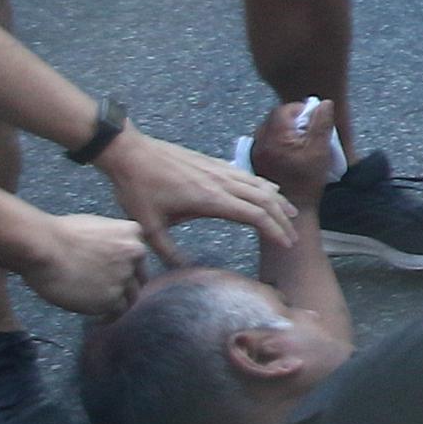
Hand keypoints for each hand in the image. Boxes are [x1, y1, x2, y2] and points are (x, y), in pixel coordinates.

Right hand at [22, 215, 153, 320]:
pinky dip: (108, 317)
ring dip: (118, 303)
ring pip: (130, 296)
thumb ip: (108, 242)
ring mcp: (125, 277)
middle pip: (138, 277)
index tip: (117, 275)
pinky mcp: (112, 298)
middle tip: (111, 294)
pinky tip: (98, 320)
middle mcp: (135, 254)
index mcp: (131, 232)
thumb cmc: (56, 235)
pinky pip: (117, 312)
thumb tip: (106, 255)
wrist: (44, 249)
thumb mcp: (93, 226)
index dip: (127, 267)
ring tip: (104, 309)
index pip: (137, 255)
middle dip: (127, 286)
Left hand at [96, 126, 289, 249]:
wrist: (130, 152)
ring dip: (279, 200)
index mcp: (211, 199)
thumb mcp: (149, 226)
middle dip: (283, 219)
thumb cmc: (138, 188)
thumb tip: (185, 271)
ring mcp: (220, 170)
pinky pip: (248, 175)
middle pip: (265, 199)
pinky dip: (265, 185)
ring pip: (260, 184)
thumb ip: (168, 252)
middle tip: (292, 236)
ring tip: (291, 214)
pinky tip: (270, 189)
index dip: (275, 230)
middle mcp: (222, 182)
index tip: (286, 243)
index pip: (255, 215)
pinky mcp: (214, 163)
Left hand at [244, 98, 342, 209]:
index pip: (284, 110)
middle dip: (293, 119)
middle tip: (308, 130)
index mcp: (275, 138)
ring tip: (300, 142)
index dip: (300, 109)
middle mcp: (260, 142)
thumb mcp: (321, 150)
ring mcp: (256, 152)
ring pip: (270, 129)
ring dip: (285, 130)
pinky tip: (290, 152)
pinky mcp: (256, 160)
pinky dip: (278, 140)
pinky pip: (266, 141)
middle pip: (275, 118)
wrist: (293, 207)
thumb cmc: (308, 181)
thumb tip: (325, 103)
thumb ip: (322, 124)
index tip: (313, 119)